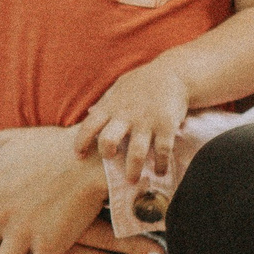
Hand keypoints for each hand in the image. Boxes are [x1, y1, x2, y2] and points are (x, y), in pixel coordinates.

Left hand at [73, 61, 191, 180]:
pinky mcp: (167, 126)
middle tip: (109, 161)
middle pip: (109, 140)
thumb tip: (89, 112)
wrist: (174, 73)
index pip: (89, 126)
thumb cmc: (143, 81)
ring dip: (133, 170)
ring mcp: (147, 122)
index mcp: (112, 106)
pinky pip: (162, 151)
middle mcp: (127, 115)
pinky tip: (160, 172)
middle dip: (107, 154)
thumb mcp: (120, 87)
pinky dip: (161, 164)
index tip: (79, 155)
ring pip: (136, 152)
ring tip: (132, 180)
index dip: (81, 142)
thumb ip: (105, 102)